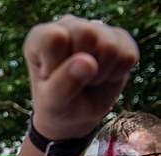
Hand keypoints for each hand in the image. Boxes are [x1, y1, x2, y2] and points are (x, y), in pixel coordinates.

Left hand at [24, 15, 138, 139]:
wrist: (75, 114)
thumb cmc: (56, 105)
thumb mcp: (53, 101)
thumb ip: (63, 84)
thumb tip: (89, 62)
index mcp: (41, 37)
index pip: (55, 38)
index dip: (58, 65)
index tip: (50, 77)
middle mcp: (67, 26)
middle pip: (87, 34)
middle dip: (83, 68)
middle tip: (73, 80)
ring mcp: (95, 29)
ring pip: (109, 45)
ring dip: (100, 73)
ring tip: (87, 79)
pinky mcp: (119, 38)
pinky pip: (128, 55)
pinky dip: (117, 74)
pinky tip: (103, 76)